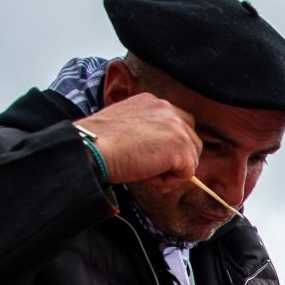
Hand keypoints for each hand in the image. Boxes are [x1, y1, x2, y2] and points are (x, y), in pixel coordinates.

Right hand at [77, 94, 200, 186]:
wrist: (93, 147)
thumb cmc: (101, 142)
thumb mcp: (127, 127)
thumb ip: (149, 132)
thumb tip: (164, 153)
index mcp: (153, 102)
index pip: (179, 124)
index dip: (172, 146)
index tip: (153, 157)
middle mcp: (168, 109)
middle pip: (191, 141)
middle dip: (177, 160)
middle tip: (150, 169)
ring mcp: (177, 127)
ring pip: (191, 158)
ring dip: (172, 171)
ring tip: (146, 172)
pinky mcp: (181, 147)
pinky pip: (187, 173)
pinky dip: (169, 182)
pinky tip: (149, 177)